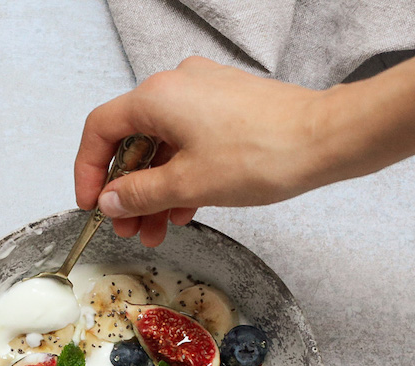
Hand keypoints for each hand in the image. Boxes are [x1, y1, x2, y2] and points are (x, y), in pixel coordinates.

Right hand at [74, 56, 328, 245]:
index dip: (87, 171)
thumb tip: (110, 199)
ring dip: (153, 190)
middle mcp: (176, 86)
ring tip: (154, 231)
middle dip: (126, 190)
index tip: (91, 204)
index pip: (100, 130)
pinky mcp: (226, 106)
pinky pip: (188, 142)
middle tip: (126, 226)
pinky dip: (179, 176)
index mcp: (157, 97)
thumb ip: (139, 193)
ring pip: (161, 146)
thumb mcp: (188, 184)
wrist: (327, 140)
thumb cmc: (265, 152)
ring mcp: (204, 94)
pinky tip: (181, 211)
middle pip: (131, 141)